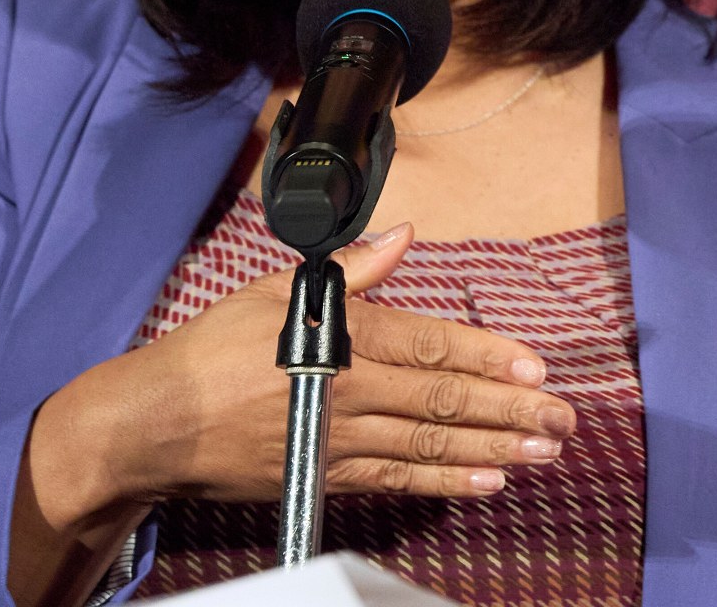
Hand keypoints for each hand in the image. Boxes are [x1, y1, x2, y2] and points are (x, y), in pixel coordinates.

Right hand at [24, 223, 575, 528]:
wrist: (154, 424)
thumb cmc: (213, 350)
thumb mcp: (277, 291)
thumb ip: (353, 269)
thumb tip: (402, 235)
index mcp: (343, 335)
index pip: (433, 343)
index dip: (490, 355)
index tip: (536, 366)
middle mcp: (349, 388)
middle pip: (445, 399)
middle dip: (511, 408)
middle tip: (562, 417)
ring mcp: (339, 437)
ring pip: (430, 443)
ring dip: (494, 447)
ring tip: (541, 451)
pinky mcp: (325, 473)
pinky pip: (397, 479)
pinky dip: (444, 482)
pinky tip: (486, 480)